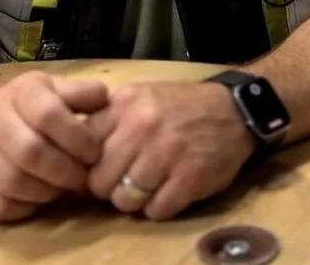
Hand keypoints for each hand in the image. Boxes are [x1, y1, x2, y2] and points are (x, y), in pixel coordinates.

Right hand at [0, 71, 107, 221]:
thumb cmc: (29, 104)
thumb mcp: (55, 88)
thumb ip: (82, 94)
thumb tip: (105, 99)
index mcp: (21, 92)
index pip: (48, 115)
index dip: (76, 138)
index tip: (94, 152)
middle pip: (29, 152)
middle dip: (64, 170)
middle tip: (82, 177)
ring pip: (13, 182)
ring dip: (47, 191)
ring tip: (62, 186)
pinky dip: (25, 206)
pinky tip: (39, 196)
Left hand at [85, 81, 255, 219]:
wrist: (233, 110)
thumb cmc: (180, 106)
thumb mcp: (140, 98)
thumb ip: (109, 121)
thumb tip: (75, 157)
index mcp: (125, 103)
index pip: (83, 147)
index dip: (89, 165)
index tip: (100, 169)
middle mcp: (142, 125)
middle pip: (100, 180)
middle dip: (109, 188)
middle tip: (125, 182)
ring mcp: (167, 152)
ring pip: (124, 199)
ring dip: (134, 201)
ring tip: (149, 187)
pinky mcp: (189, 178)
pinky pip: (155, 210)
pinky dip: (159, 207)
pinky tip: (169, 191)